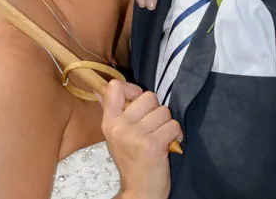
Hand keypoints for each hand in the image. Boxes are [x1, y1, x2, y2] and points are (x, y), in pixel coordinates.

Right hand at [98, 80, 179, 198]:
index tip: (138, 101)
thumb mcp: (114, 135)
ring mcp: (136, 135)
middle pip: (148, 97)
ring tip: (160, 136)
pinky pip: (173, 125)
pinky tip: (170, 144)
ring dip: (167, 123)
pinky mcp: (153, 145)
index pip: (116, 87)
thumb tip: (99, 89)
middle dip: (156, 110)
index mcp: (108, 122)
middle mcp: (119, 126)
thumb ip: (110, 110)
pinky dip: (176, 134)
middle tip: (153, 126)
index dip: (133, 89)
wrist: (139, 191)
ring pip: (164, 111)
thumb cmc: (130, 161)